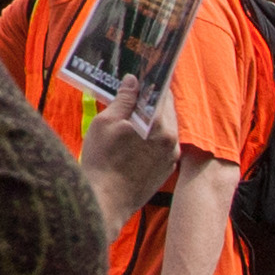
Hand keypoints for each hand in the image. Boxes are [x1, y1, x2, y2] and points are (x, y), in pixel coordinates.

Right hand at [77, 79, 176, 244]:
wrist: (105, 200)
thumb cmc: (102, 160)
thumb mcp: (106, 122)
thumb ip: (124, 100)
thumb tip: (133, 81)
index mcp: (160, 125)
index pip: (162, 93)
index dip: (152, 81)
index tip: (143, 73)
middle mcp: (172, 140)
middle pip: (166, 110)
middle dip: (151, 99)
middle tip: (134, 91)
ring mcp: (170, 157)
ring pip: (165, 128)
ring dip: (151, 119)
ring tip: (131, 113)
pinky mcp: (165, 170)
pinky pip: (162, 145)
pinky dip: (152, 136)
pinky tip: (134, 137)